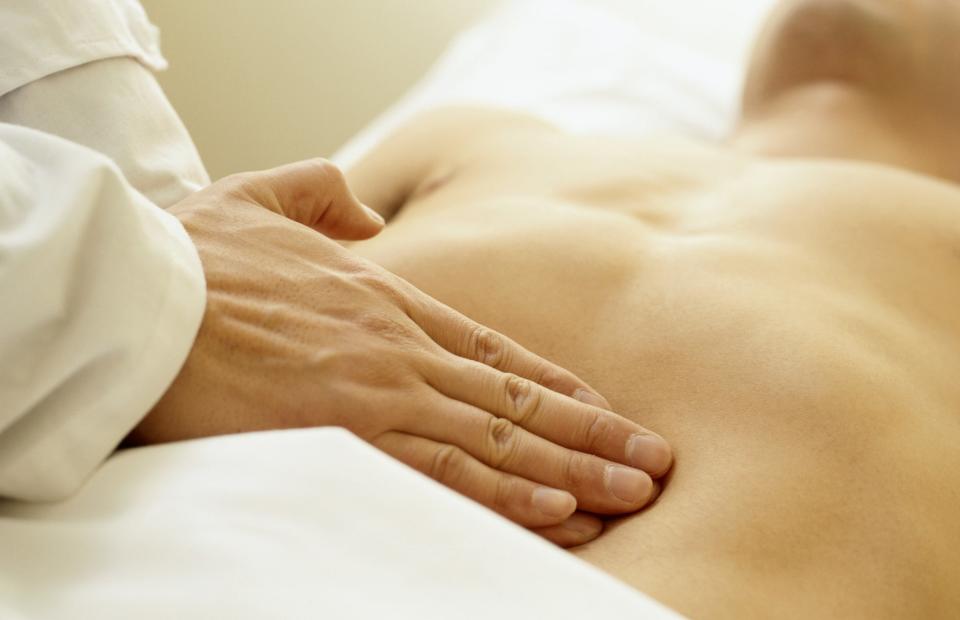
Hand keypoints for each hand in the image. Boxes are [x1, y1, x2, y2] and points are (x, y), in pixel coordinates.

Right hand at [131, 159, 672, 546]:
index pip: (495, 348)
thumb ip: (325, 196)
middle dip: (589, 434)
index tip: (601, 407)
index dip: (555, 382)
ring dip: (570, 469)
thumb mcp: (263, 196)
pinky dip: (507, 492)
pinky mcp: (350, 435)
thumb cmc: (196, 257)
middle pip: (516, 398)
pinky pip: (446, 472)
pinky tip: (556, 510)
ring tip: (629, 492)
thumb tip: (369, 219)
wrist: (143, 295)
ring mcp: (381, 391)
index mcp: (385, 298)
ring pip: (498, 439)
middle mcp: (400, 347)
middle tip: (652, 460)